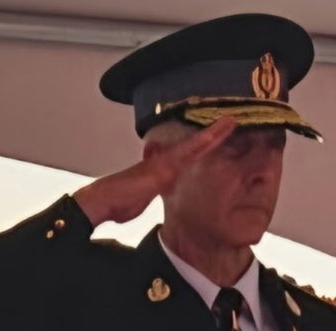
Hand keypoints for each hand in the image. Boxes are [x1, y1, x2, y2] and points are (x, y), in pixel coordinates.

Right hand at [74, 118, 236, 225]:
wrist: (104, 200)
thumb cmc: (119, 203)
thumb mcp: (140, 201)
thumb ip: (148, 193)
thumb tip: (148, 193)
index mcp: (163, 171)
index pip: (187, 157)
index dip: (202, 147)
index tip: (216, 140)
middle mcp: (165, 162)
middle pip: (195, 146)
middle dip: (212, 134)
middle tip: (231, 122)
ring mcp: (165, 161)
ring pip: (195, 145)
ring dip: (213, 133)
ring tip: (231, 122)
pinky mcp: (165, 166)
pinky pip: (190, 151)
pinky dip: (204, 141)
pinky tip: (215, 135)